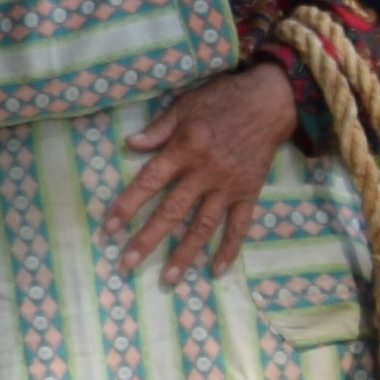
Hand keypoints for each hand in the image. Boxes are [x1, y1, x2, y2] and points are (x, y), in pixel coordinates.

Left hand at [106, 60, 301, 280]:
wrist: (270, 101)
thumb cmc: (222, 100)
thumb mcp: (185, 105)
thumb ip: (158, 128)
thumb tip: (129, 144)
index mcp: (185, 148)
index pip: (149, 182)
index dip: (128, 205)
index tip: (109, 228)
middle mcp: (205, 171)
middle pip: (172, 211)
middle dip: (147, 240)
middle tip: (127, 265)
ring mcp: (229, 186)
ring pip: (203, 226)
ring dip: (184, 254)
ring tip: (168, 279)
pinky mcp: (249, 192)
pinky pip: (240, 226)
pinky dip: (229, 249)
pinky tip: (216, 271)